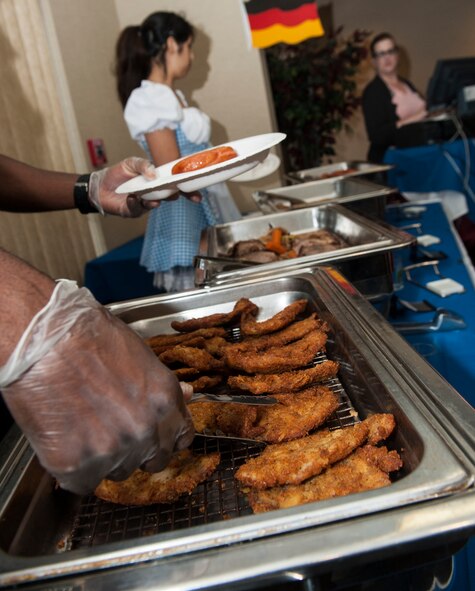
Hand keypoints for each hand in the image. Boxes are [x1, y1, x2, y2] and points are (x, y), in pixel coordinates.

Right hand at [0, 281, 194, 493]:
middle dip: (137, 450)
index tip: (156, 438)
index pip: (182, 437)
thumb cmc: (87, 335)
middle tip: (111, 429)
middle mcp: (147, 429)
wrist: (43, 340)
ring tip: (82, 426)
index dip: (167, 438)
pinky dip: (73, 471)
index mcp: (165, 399)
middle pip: (153, 460)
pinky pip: (82, 483)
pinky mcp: (77, 465)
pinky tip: (64, 441)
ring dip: (104, 459)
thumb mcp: (139, 353)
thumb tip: (189, 394)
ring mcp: (114, 450)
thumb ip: (162, 385)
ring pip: (118, 472)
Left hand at [89, 157, 200, 217]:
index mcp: (157, 180)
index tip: (196, 194)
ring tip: (153, 199)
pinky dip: (135, 203)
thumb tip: (154, 174)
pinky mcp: (134, 211)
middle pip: (170, 196)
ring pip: (154, 204)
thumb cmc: (118, 174)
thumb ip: (144, 165)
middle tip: (177, 195)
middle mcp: (154, 193)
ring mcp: (145, 203)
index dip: (187, 189)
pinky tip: (131, 197)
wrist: (100, 185)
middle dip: (176, 196)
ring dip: (154, 201)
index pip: (175, 184)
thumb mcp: (131, 163)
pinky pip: (137, 209)